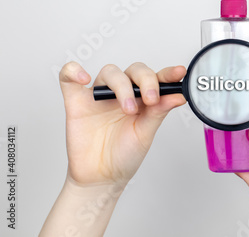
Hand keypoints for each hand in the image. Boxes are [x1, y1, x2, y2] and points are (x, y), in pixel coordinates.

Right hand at [60, 61, 185, 186]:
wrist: (100, 177)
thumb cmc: (124, 155)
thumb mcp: (146, 133)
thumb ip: (159, 112)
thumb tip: (179, 96)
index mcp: (143, 99)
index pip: (156, 78)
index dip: (168, 73)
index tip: (179, 73)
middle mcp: (122, 93)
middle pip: (134, 71)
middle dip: (146, 80)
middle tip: (151, 99)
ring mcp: (100, 96)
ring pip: (110, 72)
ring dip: (122, 85)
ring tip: (128, 108)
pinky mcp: (76, 101)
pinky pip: (68, 77)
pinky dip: (73, 71)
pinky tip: (84, 78)